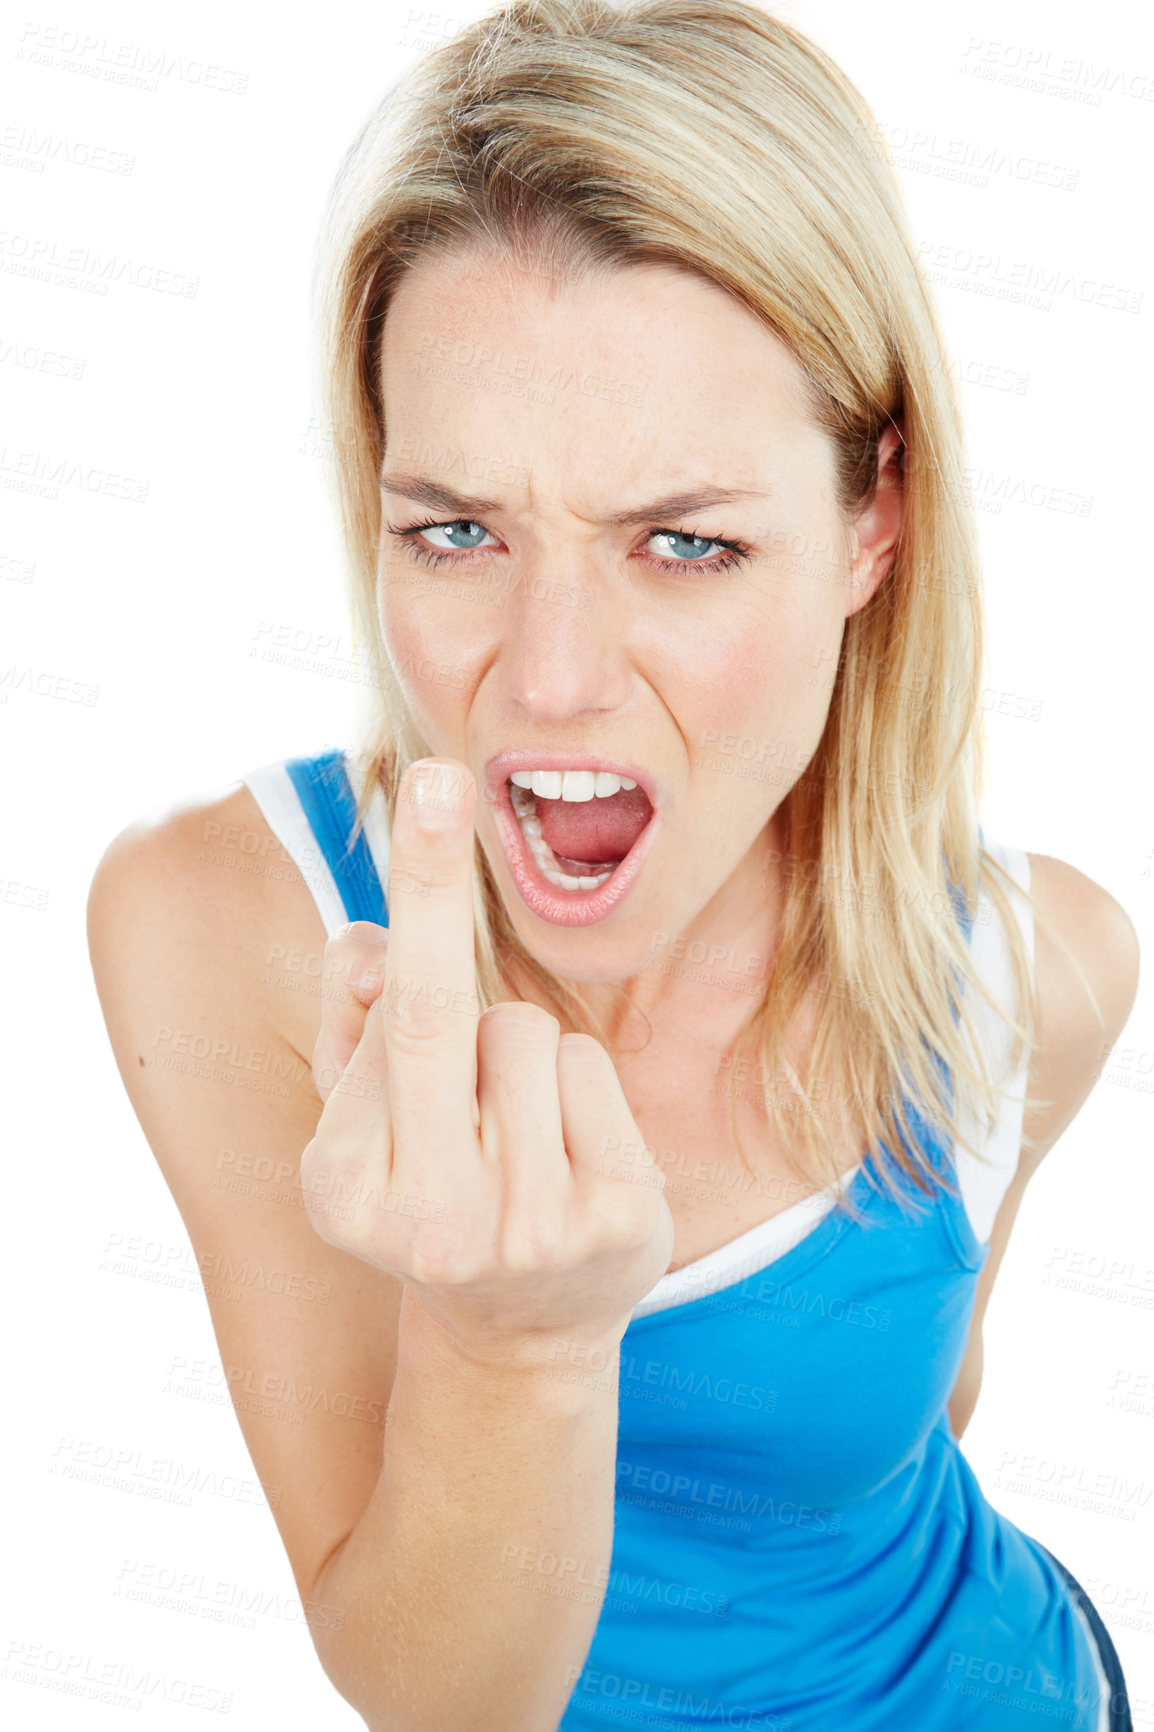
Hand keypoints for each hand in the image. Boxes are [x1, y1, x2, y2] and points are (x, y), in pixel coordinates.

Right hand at [301, 758, 673, 1360]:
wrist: (519, 1327)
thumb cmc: (428, 1179)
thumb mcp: (361, 1113)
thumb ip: (350, 1015)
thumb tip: (374, 945)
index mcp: (340, 1189)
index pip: (379, 1020)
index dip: (416, 892)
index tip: (426, 781)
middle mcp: (425, 1223)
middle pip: (439, 1016)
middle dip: (435, 885)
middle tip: (436, 778)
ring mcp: (525, 1232)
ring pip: (527, 1035)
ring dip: (520, 1050)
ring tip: (510, 1124)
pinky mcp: (612, 1226)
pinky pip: (587, 1073)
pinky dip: (575, 1086)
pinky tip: (562, 1151)